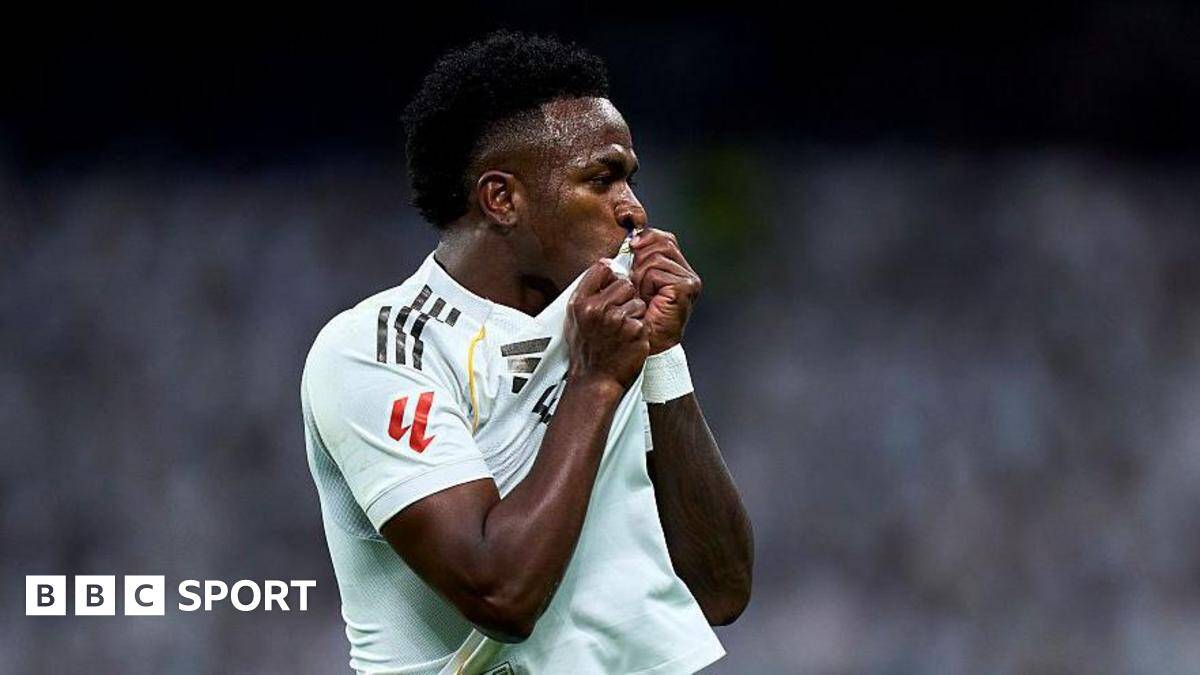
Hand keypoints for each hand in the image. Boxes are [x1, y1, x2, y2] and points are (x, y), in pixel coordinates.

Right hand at [566, 261, 650, 388]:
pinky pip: (645, 318)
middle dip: (626, 297)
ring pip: (638, 301)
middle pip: (625, 283)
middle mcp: (598, 309)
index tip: (612, 286)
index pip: (601, 268)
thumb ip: (588, 292)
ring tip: (622, 330)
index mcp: (581, 302)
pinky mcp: (636, 331)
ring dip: (634, 314)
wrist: (595, 380)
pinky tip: (628, 339)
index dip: (611, 275)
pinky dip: (640, 328)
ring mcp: (618, 320)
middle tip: (617, 315)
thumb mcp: (575, 318)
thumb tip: (606, 265)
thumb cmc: (586, 349)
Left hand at [630, 228, 701, 353]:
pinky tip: (646, 298)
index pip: (663, 238)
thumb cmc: (636, 315)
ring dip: (640, 273)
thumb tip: (630, 238)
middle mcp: (687, 273)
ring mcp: (689, 280)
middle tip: (634, 279)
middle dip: (641, 257)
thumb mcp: (634, 280)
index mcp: (676, 269)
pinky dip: (645, 283)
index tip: (629, 247)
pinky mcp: (686, 287)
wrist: (644, 342)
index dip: (644, 238)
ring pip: (656, 256)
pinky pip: (656, 271)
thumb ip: (637, 259)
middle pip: (662, 242)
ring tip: (640, 292)